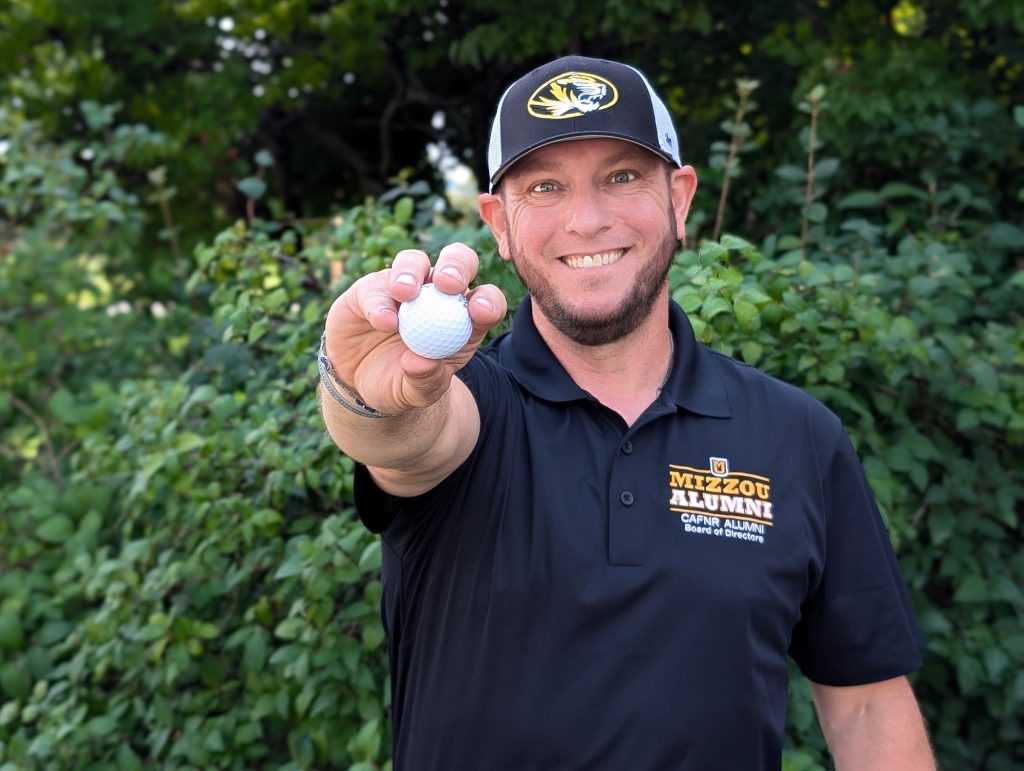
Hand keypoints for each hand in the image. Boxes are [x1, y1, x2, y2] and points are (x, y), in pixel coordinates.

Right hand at [323, 242, 507, 414]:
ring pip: (414, 261)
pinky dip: (379, 301)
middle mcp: (437, 294)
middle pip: (457, 261)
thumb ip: (425, 381)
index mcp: (463, 318)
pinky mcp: (370, 289)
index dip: (488, 300)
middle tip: (447, 284)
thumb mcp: (417, 393)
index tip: (478, 311)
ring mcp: (404, 287)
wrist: (359, 385)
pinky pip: (376, 286)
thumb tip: (423, 362)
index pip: (486, 299)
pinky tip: (383, 322)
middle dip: (456, 266)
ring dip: (412, 272)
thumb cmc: (401, 384)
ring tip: (405, 294)